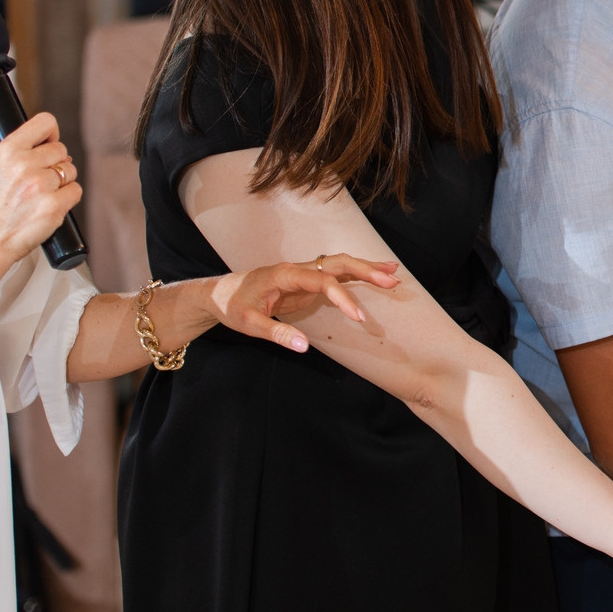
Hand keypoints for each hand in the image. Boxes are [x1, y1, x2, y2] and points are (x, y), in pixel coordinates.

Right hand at [0, 112, 81, 264]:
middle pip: (62, 150)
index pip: (45, 122)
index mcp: (8, 150)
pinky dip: (67, 199)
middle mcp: (23, 164)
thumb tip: (57, 146)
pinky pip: (76, 191)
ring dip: (61, 183)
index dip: (51, 135)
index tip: (47, 146)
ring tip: (38, 196)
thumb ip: (25, 150)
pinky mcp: (53, 205)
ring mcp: (40, 185)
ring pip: (71, 171)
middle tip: (35, 183)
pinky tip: (47, 206)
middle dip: (55, 165)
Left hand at [207, 254, 400, 353]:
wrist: (218, 293)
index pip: (322, 281)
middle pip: (338, 263)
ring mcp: (303, 273)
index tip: (359, 317)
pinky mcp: (306, 281)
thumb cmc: (231, 306)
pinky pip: (336, 274)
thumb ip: (276, 333)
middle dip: (366, 271)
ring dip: (366, 268)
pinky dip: (357, 274)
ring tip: (394, 273)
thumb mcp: (248, 323)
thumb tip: (304, 347)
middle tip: (392, 281)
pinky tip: (375, 276)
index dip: (343, 297)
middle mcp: (298, 268)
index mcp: (285, 274)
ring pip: (340, 264)